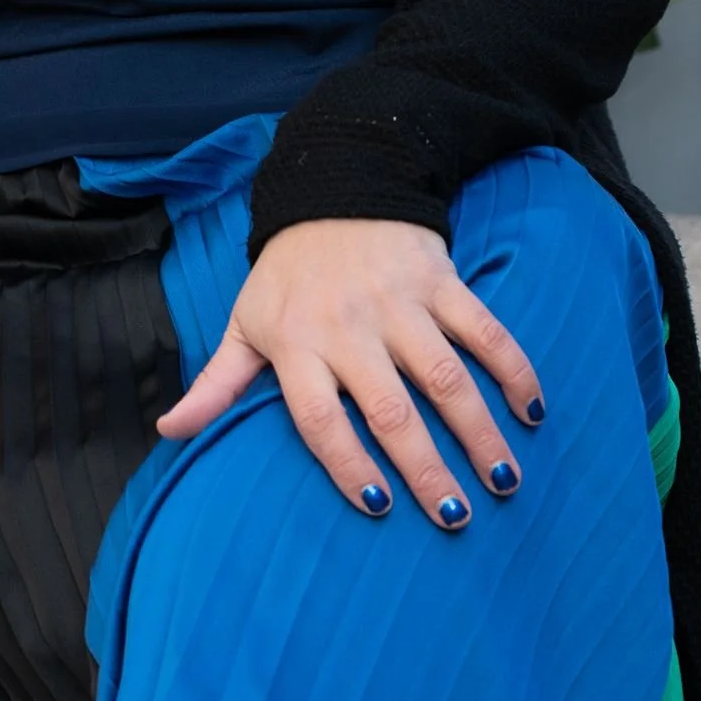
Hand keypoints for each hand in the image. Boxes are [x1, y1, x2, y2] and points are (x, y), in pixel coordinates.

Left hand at [156, 218, 544, 528]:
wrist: (334, 184)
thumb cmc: (287, 274)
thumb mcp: (244, 323)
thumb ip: (215, 384)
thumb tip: (168, 432)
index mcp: (296, 343)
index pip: (318, 417)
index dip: (346, 464)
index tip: (378, 506)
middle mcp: (347, 325)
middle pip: (389, 408)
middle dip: (425, 466)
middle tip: (454, 516)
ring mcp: (399, 301)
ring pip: (445, 376)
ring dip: (479, 431)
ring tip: (503, 482)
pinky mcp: (440, 279)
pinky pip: (484, 330)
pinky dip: (513, 369)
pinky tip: (532, 412)